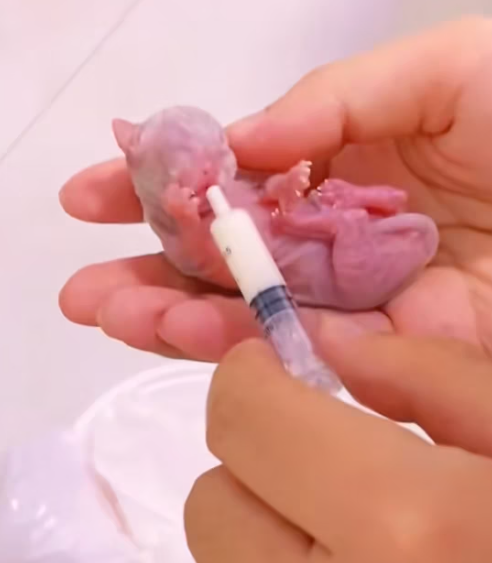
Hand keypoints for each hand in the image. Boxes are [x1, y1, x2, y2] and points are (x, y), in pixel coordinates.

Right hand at [59, 17, 491, 359]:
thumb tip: (241, 143)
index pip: (231, 182)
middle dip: (150, 267)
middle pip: (226, 259)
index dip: (162, 184)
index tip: (98, 190)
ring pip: (249, 313)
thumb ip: (331, 104)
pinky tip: (186, 336)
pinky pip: (302, 351)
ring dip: (176, 314)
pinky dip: (242, 346)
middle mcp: (333, 234)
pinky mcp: (390, 348)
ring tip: (112, 311)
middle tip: (87, 285)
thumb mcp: (434, 73)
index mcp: (336, 163)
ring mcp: (357, 296)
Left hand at [184, 326, 491, 561]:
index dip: (249, 378)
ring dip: (265, 525)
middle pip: (212, 502)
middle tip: (331, 458)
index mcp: (407, 531)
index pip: (242, 420)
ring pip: (222, 560)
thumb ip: (436, 375)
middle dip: (260, 461)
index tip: (273, 368)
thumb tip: (338, 348)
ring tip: (351, 527)